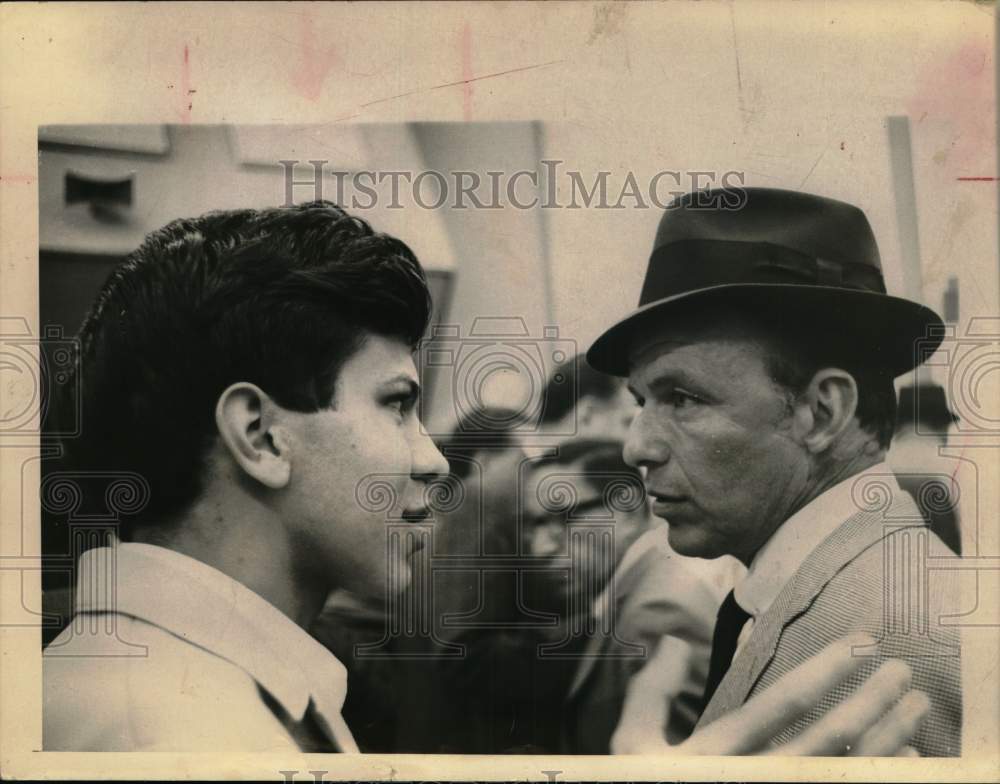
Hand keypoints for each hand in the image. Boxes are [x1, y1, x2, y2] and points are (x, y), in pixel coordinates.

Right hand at [614, 633, 928, 755]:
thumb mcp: (632, 744)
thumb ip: (653, 690)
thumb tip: (673, 640)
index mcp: (716, 756)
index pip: (782, 704)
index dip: (826, 670)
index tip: (859, 642)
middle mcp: (754, 780)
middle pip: (829, 739)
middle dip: (872, 699)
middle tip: (900, 670)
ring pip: (847, 771)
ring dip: (887, 736)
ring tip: (914, 706)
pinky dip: (881, 773)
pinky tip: (904, 755)